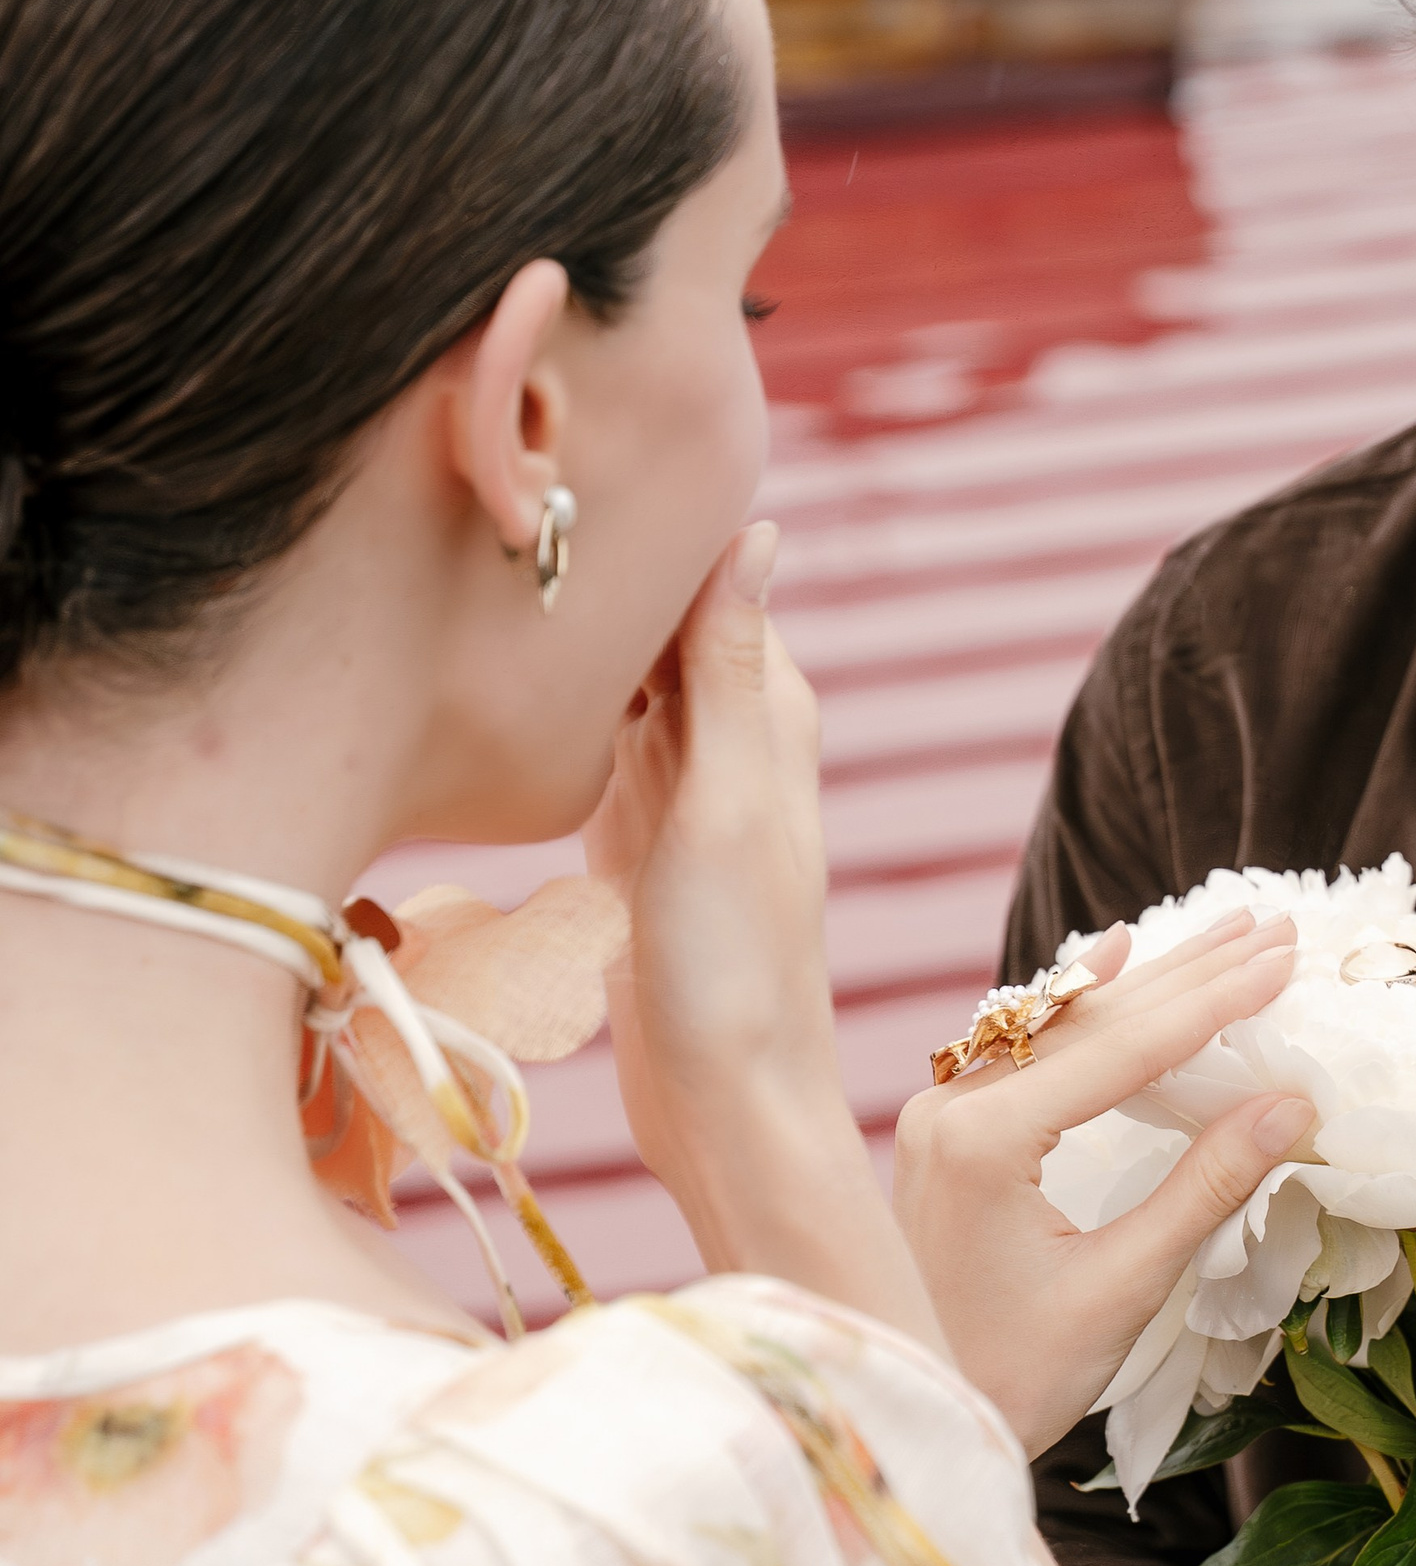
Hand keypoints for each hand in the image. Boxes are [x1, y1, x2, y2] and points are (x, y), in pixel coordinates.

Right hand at [584, 527, 911, 1310]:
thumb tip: (760, 530)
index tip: (575, 459)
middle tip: (506, 510)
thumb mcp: (731, 802)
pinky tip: (511, 684)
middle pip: (661, 628)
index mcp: (770, 716)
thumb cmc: (738, 965)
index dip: (651, 526)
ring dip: (577, 644)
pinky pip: (600, 754)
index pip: (711, 582)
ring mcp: (682, 797)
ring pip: (625, 686)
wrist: (724, 1107)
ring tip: (495, 575)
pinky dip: (566, 717)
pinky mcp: (638, 849)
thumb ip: (734, 671)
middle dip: (602, 580)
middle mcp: (733, 745)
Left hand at [892, 910, 1313, 1454]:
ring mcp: (940, 1114)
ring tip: (1226, 934)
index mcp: (986, 1140)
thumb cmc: (1014, 1376)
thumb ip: (1205, 1188)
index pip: (1126, 1051)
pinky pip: (1025, 1047)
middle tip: (1273, 926)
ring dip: (1150, 981)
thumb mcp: (1123, 1287)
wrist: (914, 1416)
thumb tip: (1292, 1105)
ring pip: (1063, 1027)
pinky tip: (1113, 954)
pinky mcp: (946, 1131)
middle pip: (1095, 1022)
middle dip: (1192, 974)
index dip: (1214, 1004)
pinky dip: (1081, 1005)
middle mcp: (951, 1108)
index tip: (1284, 959)